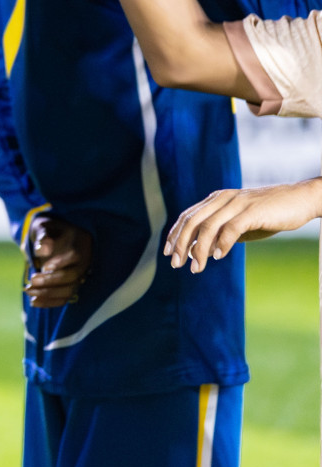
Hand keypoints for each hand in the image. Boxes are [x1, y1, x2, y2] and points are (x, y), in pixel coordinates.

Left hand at [25, 214, 92, 307]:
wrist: (55, 236)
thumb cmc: (48, 230)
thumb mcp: (44, 227)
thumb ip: (43, 237)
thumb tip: (42, 250)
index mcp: (78, 243)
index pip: (75, 256)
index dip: (61, 262)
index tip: (45, 267)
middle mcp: (83, 262)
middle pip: (72, 276)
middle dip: (51, 281)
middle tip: (32, 280)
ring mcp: (79, 276)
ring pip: (68, 290)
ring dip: (48, 293)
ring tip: (28, 290)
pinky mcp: (71, 285)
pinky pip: (64, 298)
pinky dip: (49, 302)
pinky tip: (33, 302)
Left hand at [165, 179, 321, 271]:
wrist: (300, 200)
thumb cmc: (269, 214)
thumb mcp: (239, 225)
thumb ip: (218, 234)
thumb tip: (195, 251)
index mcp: (216, 199)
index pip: (187, 216)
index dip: (174, 234)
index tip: (166, 252)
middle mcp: (223, 199)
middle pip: (192, 221)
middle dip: (180, 244)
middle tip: (176, 264)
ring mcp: (237, 203)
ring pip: (208, 226)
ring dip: (199, 249)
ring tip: (196, 267)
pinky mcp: (252, 211)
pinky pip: (231, 228)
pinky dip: (222, 243)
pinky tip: (217, 256)